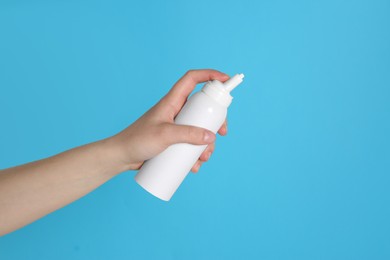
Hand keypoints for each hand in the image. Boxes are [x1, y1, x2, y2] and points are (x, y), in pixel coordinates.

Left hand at [107, 69, 229, 172]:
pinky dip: (196, 154)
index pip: (192, 79)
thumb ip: (188, 134)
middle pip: (202, 108)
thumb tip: (210, 137)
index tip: (226, 79)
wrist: (122, 157)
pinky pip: (191, 144)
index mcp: (172, 101)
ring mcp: (176, 126)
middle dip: (215, 121)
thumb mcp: (165, 135)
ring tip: (204, 158)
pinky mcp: (174, 140)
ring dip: (206, 143)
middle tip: (221, 133)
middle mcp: (176, 111)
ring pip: (199, 129)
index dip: (209, 75)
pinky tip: (195, 166)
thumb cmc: (137, 140)